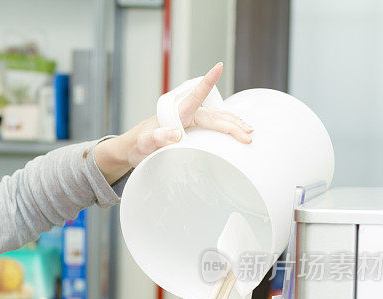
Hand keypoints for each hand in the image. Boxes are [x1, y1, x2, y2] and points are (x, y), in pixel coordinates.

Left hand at [94, 63, 253, 181]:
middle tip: (247, 136)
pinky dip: (226, 125)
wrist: (133, 147)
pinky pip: (213, 124)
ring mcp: (190, 120)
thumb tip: (176, 134)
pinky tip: (236, 127)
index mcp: (176, 114)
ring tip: (249, 130)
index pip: (195, 97)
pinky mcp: (191, 128)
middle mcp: (186, 114)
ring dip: (233, 123)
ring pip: (216, 118)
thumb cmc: (139, 144)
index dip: (207, 82)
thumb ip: (158, 137)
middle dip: (232, 124)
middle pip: (214, 115)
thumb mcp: (145, 143)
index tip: (218, 67)